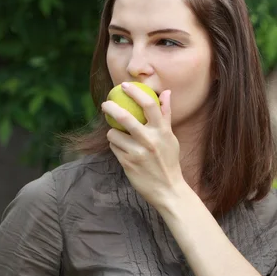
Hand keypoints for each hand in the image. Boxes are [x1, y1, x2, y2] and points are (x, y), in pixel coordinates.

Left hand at [101, 83, 184, 208]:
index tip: (124, 85)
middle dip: (110, 107)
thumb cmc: (169, 160)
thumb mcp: (170, 137)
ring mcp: (137, 152)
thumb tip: (166, 92)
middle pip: (124, 117)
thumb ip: (166, 115)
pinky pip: (114, 147)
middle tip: (105, 104)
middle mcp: (150, 140)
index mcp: (162, 131)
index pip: (149, 104)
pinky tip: (121, 148)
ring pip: (114, 133)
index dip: (135, 92)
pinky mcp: (127, 163)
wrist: (167, 189)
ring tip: (118, 135)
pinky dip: (115, 145)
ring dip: (113, 132)